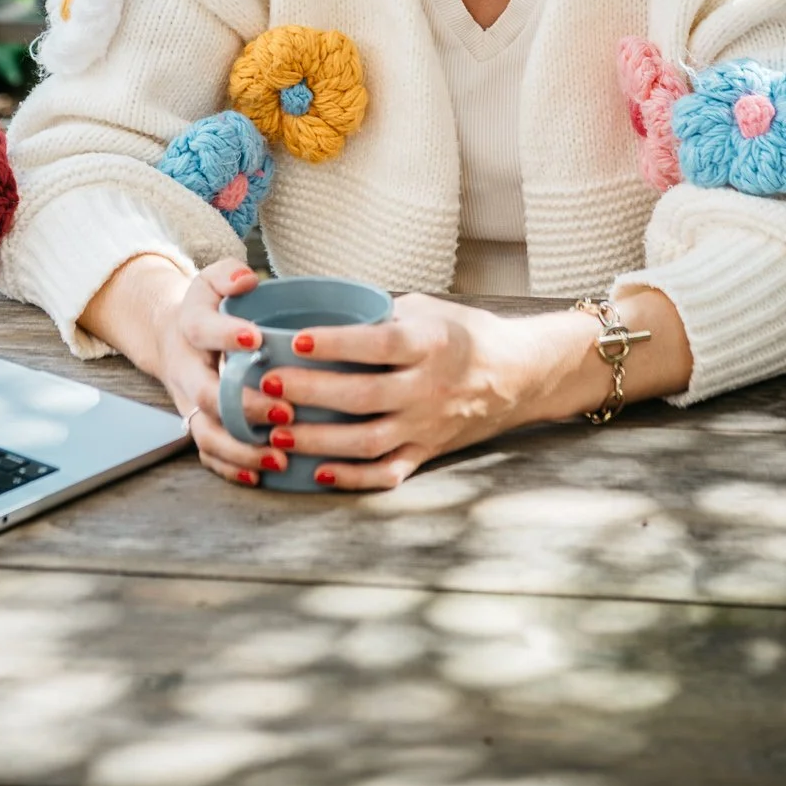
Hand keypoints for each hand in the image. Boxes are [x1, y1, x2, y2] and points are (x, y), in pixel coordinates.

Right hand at [154, 258, 302, 488]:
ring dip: (242, 450)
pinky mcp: (197, 425)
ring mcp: (189, 403)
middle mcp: (186, 370)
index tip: (258, 339)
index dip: (226, 335)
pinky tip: (263, 475)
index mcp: (189, 328)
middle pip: (207, 395)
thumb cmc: (207, 308)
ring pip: (206, 435)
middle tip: (286, 411)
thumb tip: (246, 279)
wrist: (170, 337)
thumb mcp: (211, 280)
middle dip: (245, 407)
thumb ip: (227, 274)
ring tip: (280, 456)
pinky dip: (231, 469)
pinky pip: (208, 455)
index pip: (201, 331)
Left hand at [255, 291, 555, 490]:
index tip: (295, 340)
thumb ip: (381, 314)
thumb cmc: (465, 334)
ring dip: (318, 440)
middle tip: (266, 387)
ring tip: (276, 434)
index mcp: (431, 344)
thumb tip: (323, 308)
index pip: (377, 344)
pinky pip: (388, 472)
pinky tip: (317, 472)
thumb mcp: (429, 309)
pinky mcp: (429, 452)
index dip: (335, 343)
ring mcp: (428, 425)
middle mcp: (429, 387)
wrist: (520, 374)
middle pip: (362, 396)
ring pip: (367, 441)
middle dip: (309, 393)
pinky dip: (352, 477)